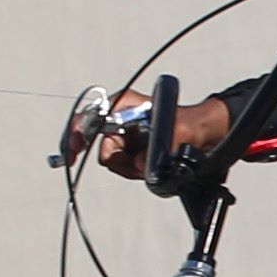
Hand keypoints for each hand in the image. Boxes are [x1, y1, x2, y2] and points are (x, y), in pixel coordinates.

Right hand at [84, 92, 226, 179]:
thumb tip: (139, 164)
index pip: (90, 117)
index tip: (74, 147)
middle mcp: (119, 120)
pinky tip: (149, 165)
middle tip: (140, 165)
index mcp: (125, 105)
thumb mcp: (177, 132)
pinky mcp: (129, 152)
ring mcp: (123, 138)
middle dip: (121, 161)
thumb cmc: (189, 124)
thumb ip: (156, 148)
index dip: (77, 132)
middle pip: (104, 149)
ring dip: (131, 168)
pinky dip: (135, 171)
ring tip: (151, 161)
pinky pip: (124, 168)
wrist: (201, 135)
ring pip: (114, 163)